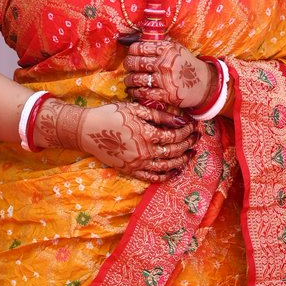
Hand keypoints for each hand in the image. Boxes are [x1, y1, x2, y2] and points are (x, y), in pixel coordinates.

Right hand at [33, 98, 192, 182]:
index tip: (194, 126)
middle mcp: (144, 152)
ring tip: (190, 154)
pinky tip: (175, 171)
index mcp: (146, 134)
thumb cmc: (111, 115)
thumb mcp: (134, 108)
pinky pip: (153, 177)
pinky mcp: (131, 171)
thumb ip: (158, 115)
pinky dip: (166, 175)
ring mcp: (138, 164)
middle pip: (173, 151)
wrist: (88, 131)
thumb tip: (179, 119)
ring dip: (181, 161)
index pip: (174, 136)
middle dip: (188, 144)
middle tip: (197, 138)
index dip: (187, 131)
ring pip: (166, 166)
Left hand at [125, 37, 212, 110]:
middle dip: (128, 64)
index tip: (131, 53)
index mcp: (167, 49)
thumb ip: (160, 44)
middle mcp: (165, 63)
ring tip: (128, 80)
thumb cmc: (187, 65)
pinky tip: (133, 91)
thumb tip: (139, 39)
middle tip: (127, 66)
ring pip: (137, 79)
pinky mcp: (166, 95)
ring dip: (129, 80)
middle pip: (135, 62)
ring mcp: (165, 80)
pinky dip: (135, 92)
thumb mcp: (177, 49)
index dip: (131, 51)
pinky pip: (144, 93)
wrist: (204, 84)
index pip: (140, 47)